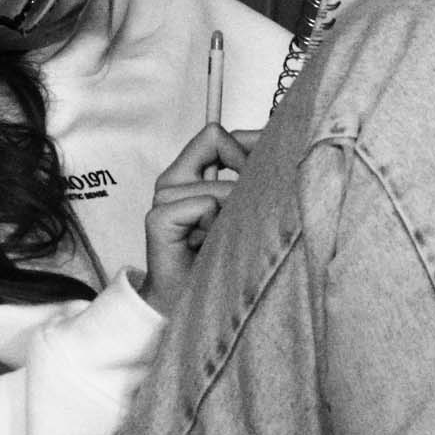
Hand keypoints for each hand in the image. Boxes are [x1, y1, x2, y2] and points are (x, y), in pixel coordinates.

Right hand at [142, 124, 251, 315]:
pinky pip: (206, 205)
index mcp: (187, 172)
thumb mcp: (239, 208)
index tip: (265, 169)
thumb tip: (275, 144)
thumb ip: (248, 175)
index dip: (246, 144)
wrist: (189, 301)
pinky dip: (215, 226)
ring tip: (221, 236)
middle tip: (247, 208)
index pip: (216, 133)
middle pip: (215, 140)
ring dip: (232, 213)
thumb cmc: (216, 257)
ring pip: (219, 184)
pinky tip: (208, 244)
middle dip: (245, 172)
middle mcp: (172, 180)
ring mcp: (163, 198)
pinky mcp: (159, 218)